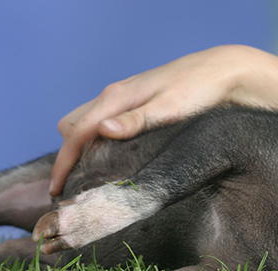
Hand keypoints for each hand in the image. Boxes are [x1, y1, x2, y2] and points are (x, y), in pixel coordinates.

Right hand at [50, 45, 262, 195]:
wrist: (221, 72)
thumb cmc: (198, 90)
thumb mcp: (169, 109)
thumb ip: (136, 121)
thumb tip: (101, 129)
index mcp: (117, 98)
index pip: (75, 133)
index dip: (63, 163)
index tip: (55, 191)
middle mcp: (115, 96)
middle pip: (72, 127)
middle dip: (67, 154)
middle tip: (75, 185)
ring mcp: (124, 98)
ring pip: (86, 123)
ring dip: (81, 147)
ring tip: (91, 176)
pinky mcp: (135, 103)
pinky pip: (103, 122)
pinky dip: (97, 140)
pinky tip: (112, 157)